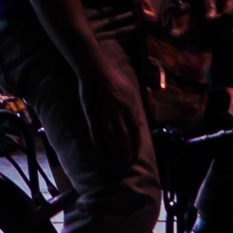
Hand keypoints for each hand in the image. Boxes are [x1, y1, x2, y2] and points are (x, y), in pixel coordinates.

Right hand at [79, 53, 146, 172]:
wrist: (96, 72)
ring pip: (110, 137)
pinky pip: (95, 132)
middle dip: (126, 150)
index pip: (135, 130)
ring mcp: (104, 115)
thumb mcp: (131, 92)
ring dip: (113, 149)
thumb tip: (141, 122)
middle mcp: (118, 114)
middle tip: (127, 160)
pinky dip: (97, 141)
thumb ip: (136, 108)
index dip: (136, 143)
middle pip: (124, 137)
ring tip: (115, 157)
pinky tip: (99, 149)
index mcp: (129, 108)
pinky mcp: (92, 115)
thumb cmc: (114, 79)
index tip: (137, 152)